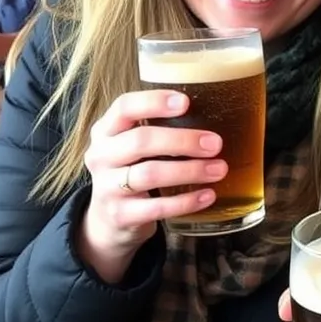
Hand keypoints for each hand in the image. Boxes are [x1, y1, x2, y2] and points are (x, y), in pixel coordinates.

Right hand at [79, 90, 226, 282]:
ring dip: (189, 171)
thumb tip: (217, 112)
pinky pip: (157, 207)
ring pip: (149, 174)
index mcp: (106, 130)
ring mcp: (107, 187)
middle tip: (216, 143)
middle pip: (140, 141)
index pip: (124, 107)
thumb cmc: (133, 169)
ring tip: (219, 169)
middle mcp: (101, 156)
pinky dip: (186, 201)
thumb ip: (160, 128)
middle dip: (182, 141)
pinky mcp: (120, 215)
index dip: (153, 102)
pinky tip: (208, 195)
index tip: (185, 102)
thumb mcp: (134, 146)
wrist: (109, 219)